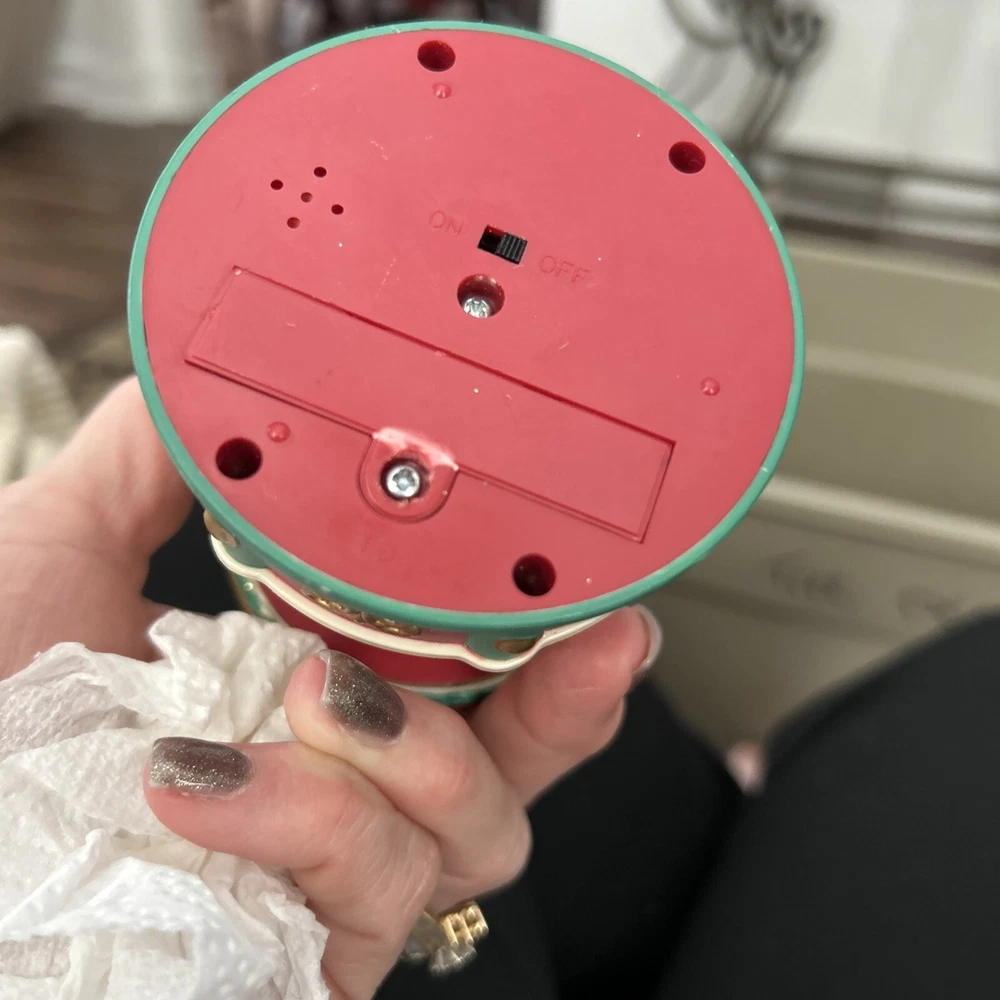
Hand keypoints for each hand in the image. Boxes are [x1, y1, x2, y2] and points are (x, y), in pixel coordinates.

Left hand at [0, 379, 660, 998]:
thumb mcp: (60, 548)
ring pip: (480, 833)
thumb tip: (218, 379)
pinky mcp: (311, 953)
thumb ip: (153, 461)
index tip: (584, 572)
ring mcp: (333, 877)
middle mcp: (342, 788)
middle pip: (516, 763)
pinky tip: (214, 785)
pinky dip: (318, 821)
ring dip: (421, 755)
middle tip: (608, 638)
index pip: (460, 671)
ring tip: (317, 695)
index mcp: (306, 691)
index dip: (539, 631)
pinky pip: (383, 892)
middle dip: (576, 700)